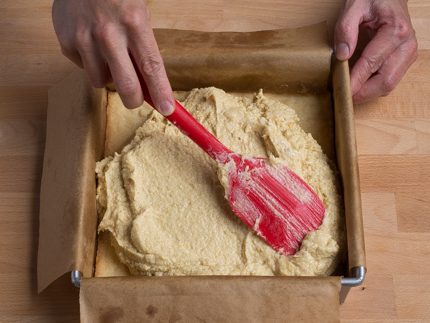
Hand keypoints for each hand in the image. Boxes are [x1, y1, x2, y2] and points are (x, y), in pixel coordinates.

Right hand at [52, 0, 174, 114]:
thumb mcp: (139, 15)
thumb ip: (144, 49)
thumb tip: (151, 85)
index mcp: (134, 23)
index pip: (152, 68)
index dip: (161, 92)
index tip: (168, 109)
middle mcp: (109, 33)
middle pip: (127, 86)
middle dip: (134, 100)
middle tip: (136, 99)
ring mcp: (85, 38)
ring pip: (101, 82)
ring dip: (109, 77)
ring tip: (109, 57)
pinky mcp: (66, 42)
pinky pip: (83, 69)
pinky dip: (90, 63)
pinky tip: (92, 45)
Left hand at [334, 0, 417, 103]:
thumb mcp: (354, 6)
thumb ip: (345, 29)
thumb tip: (342, 55)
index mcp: (396, 30)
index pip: (372, 63)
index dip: (356, 80)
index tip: (342, 90)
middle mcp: (407, 44)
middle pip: (385, 81)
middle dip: (362, 93)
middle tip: (342, 97)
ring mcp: (408, 54)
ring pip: (389, 85)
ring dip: (367, 93)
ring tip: (348, 94)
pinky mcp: (405, 60)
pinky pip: (390, 81)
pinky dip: (373, 88)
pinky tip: (358, 86)